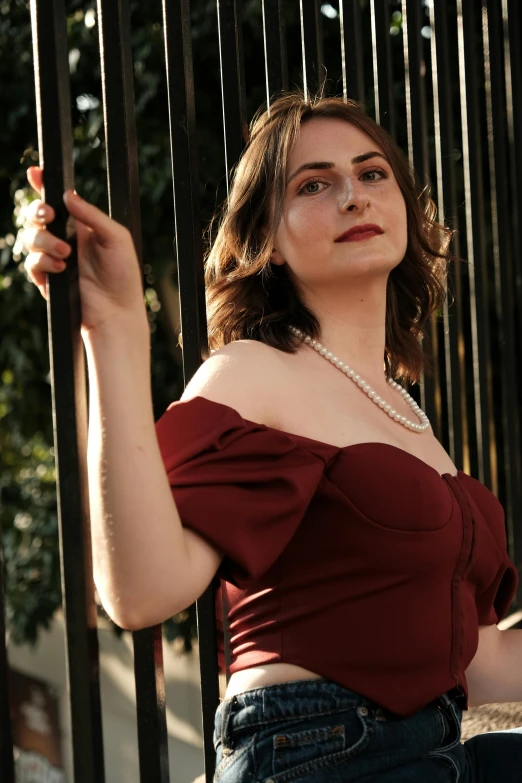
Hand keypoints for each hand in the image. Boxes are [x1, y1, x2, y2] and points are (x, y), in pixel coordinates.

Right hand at [24, 166, 146, 336]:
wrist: (117, 310)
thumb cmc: (123, 275)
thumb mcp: (116, 238)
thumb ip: (92, 215)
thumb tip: (68, 194)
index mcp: (80, 226)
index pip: (57, 201)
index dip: (43, 185)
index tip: (35, 173)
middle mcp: (64, 239)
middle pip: (35, 216)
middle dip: (36, 211)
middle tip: (49, 216)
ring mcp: (53, 259)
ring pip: (30, 238)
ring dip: (44, 241)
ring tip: (66, 254)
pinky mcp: (47, 279)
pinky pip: (32, 263)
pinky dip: (43, 263)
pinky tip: (61, 269)